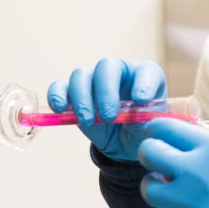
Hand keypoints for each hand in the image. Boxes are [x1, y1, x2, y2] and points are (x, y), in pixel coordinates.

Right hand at [47, 59, 165, 161]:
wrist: (126, 140)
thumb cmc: (143, 127)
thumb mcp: (151, 127)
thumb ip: (148, 119)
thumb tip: (138, 113)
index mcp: (145, 75)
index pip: (146, 71)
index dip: (144, 83)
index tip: (141, 101)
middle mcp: (119, 72)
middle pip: (107, 67)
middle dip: (106, 91)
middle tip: (110, 116)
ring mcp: (94, 80)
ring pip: (81, 75)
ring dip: (82, 98)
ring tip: (88, 120)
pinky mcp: (74, 93)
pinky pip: (60, 86)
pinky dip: (57, 95)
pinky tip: (60, 109)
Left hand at [138, 118, 208, 207]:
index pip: (163, 128)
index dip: (159, 131)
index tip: (162, 137)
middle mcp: (197, 171)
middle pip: (148, 153)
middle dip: (153, 155)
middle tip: (165, 163)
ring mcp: (191, 204)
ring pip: (149, 189)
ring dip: (158, 187)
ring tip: (174, 191)